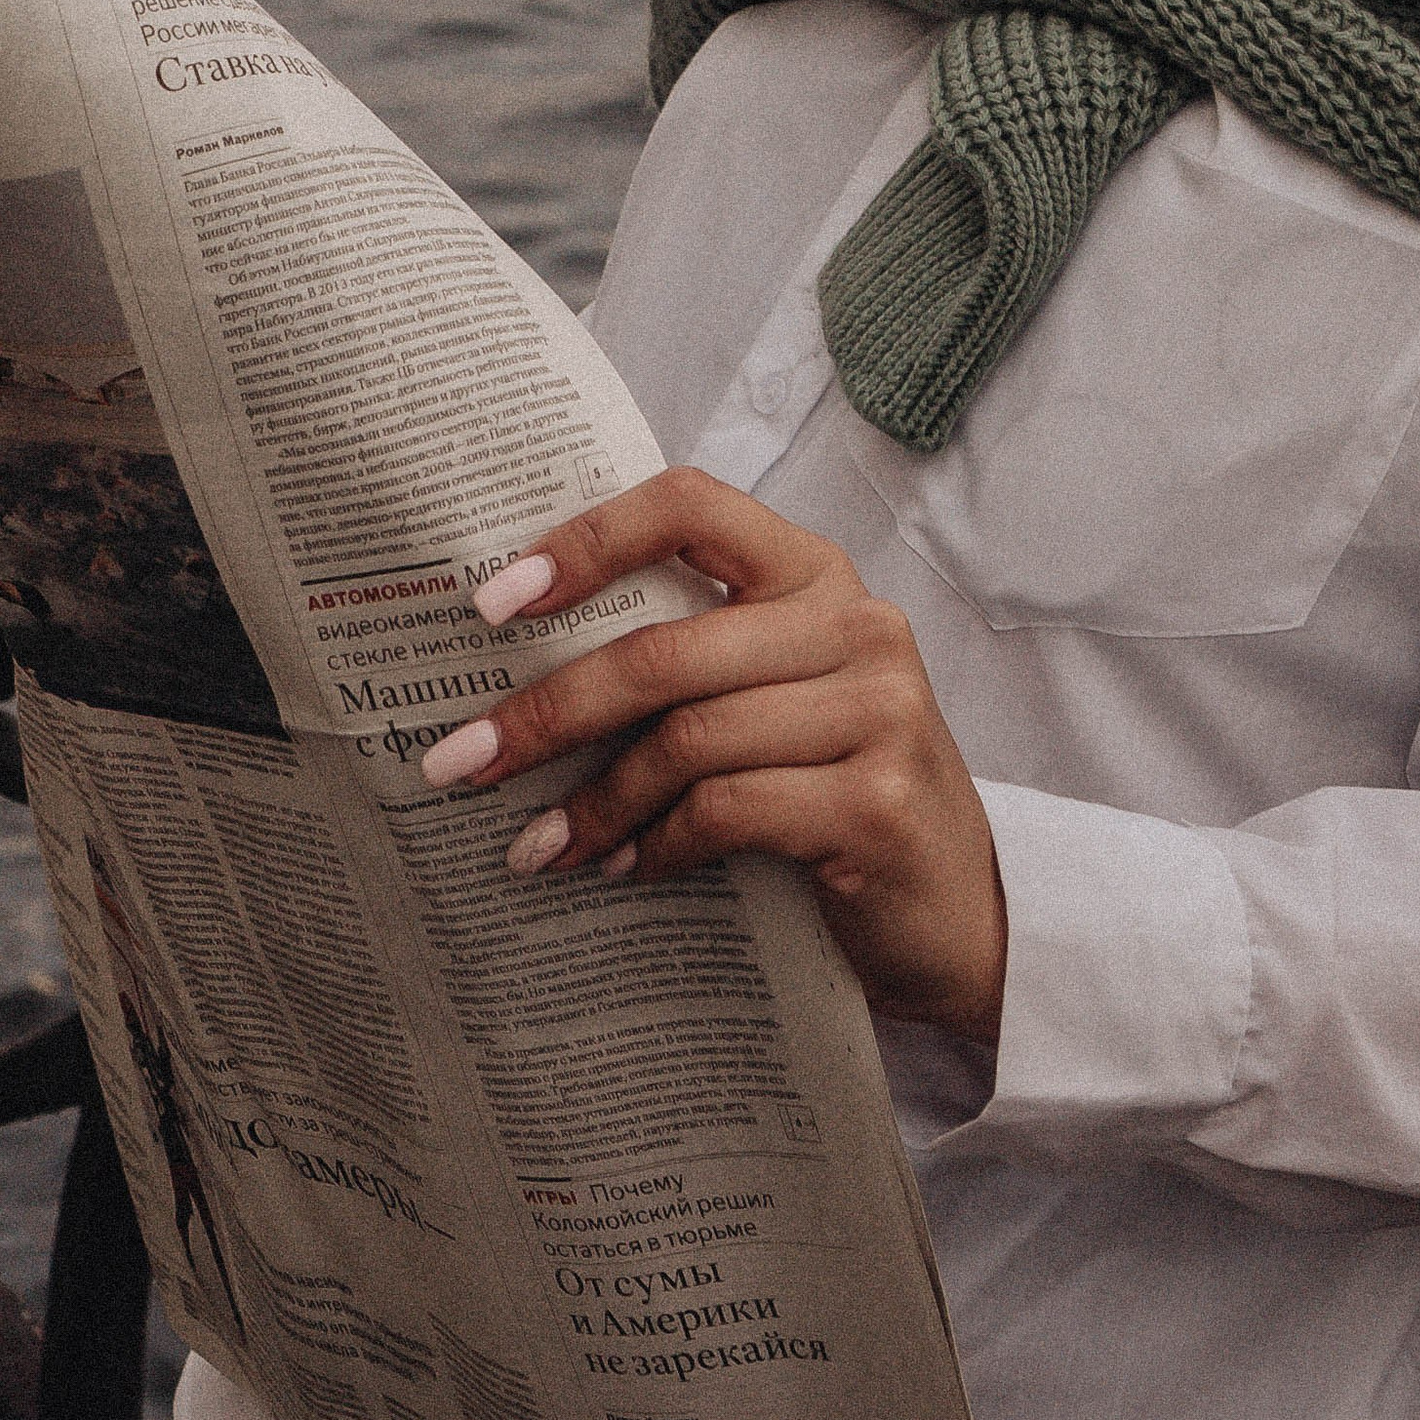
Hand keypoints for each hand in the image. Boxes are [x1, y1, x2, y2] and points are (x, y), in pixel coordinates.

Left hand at [417, 469, 1005, 1048]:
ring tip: (534, 847)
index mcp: (816, 573)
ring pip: (689, 739)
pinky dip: (659, 843)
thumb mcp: (774, 701)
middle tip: (460, 761)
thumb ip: (691, 662)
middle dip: (549, 710)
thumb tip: (517, 673)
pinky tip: (624, 870)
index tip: (494, 601)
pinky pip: (730, 811)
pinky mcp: (878, 804)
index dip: (588, 538)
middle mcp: (855, 625)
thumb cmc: (837, 792)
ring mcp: (879, 712)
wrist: (959, 914)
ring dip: (595, 801)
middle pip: (667, 650)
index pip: (690, 505)